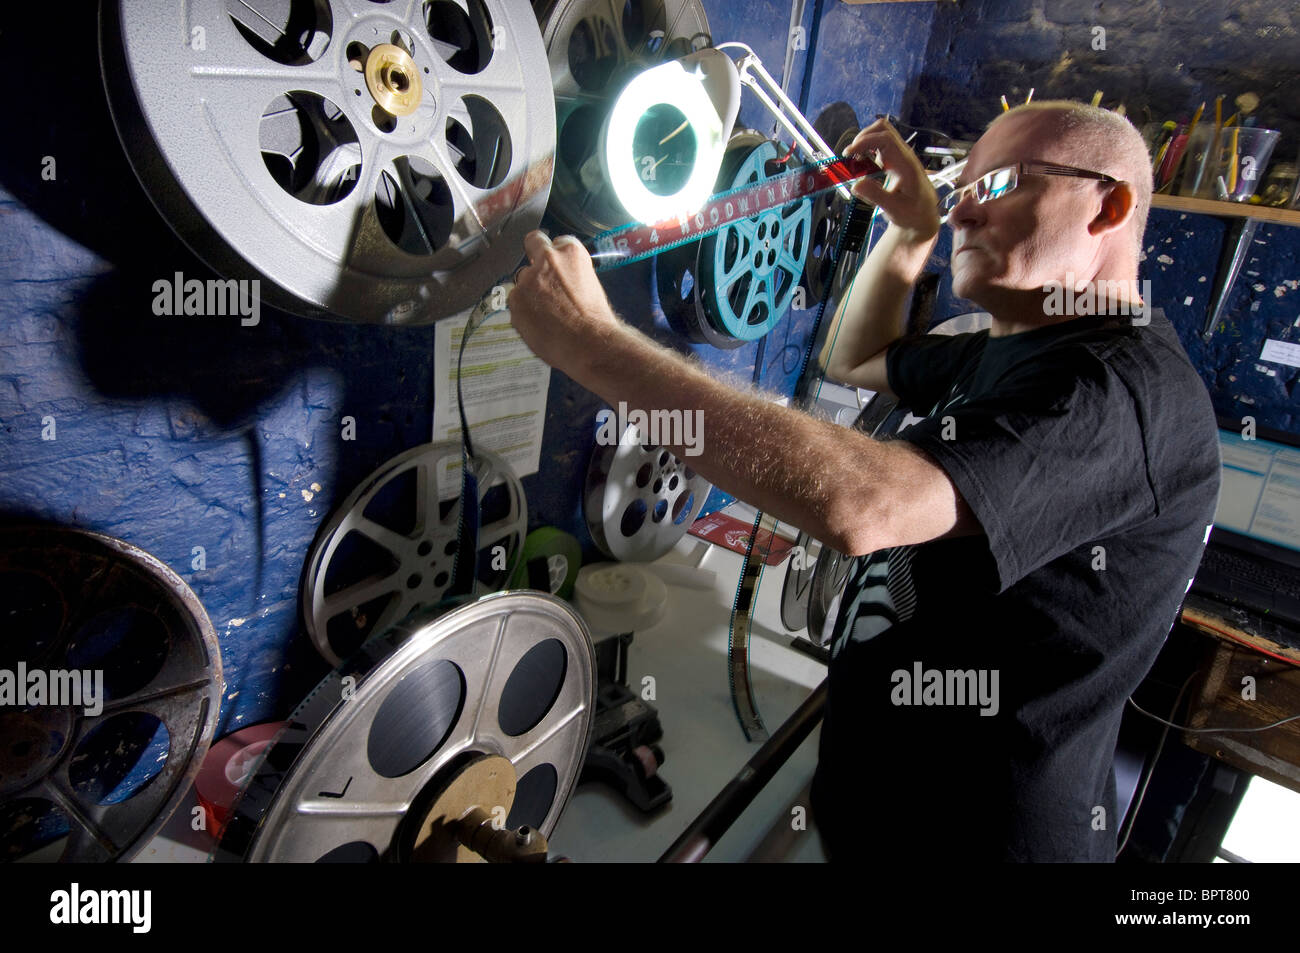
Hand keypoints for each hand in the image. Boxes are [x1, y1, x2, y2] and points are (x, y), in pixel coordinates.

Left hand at [507, 230, 620, 374]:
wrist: (589, 345)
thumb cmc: (596, 319)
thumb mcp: (590, 284)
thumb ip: (571, 274)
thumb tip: (560, 280)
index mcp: (570, 253)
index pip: (558, 241)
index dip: (557, 255)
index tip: (557, 265)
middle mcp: (546, 260)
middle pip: (532, 244)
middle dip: (534, 254)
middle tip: (540, 272)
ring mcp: (527, 280)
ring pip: (522, 280)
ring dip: (529, 291)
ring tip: (545, 314)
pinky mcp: (515, 302)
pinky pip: (517, 304)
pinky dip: (524, 313)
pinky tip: (539, 325)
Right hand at [843, 119, 940, 241]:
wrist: (923, 215)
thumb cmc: (913, 212)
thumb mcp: (895, 210)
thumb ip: (876, 196)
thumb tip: (856, 185)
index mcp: (905, 165)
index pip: (886, 139)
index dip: (865, 141)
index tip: (849, 153)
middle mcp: (903, 156)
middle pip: (883, 129)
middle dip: (863, 137)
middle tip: (851, 155)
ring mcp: (899, 156)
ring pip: (880, 134)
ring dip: (864, 142)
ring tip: (854, 160)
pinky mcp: (894, 160)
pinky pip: (879, 145)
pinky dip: (866, 150)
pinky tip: (861, 164)